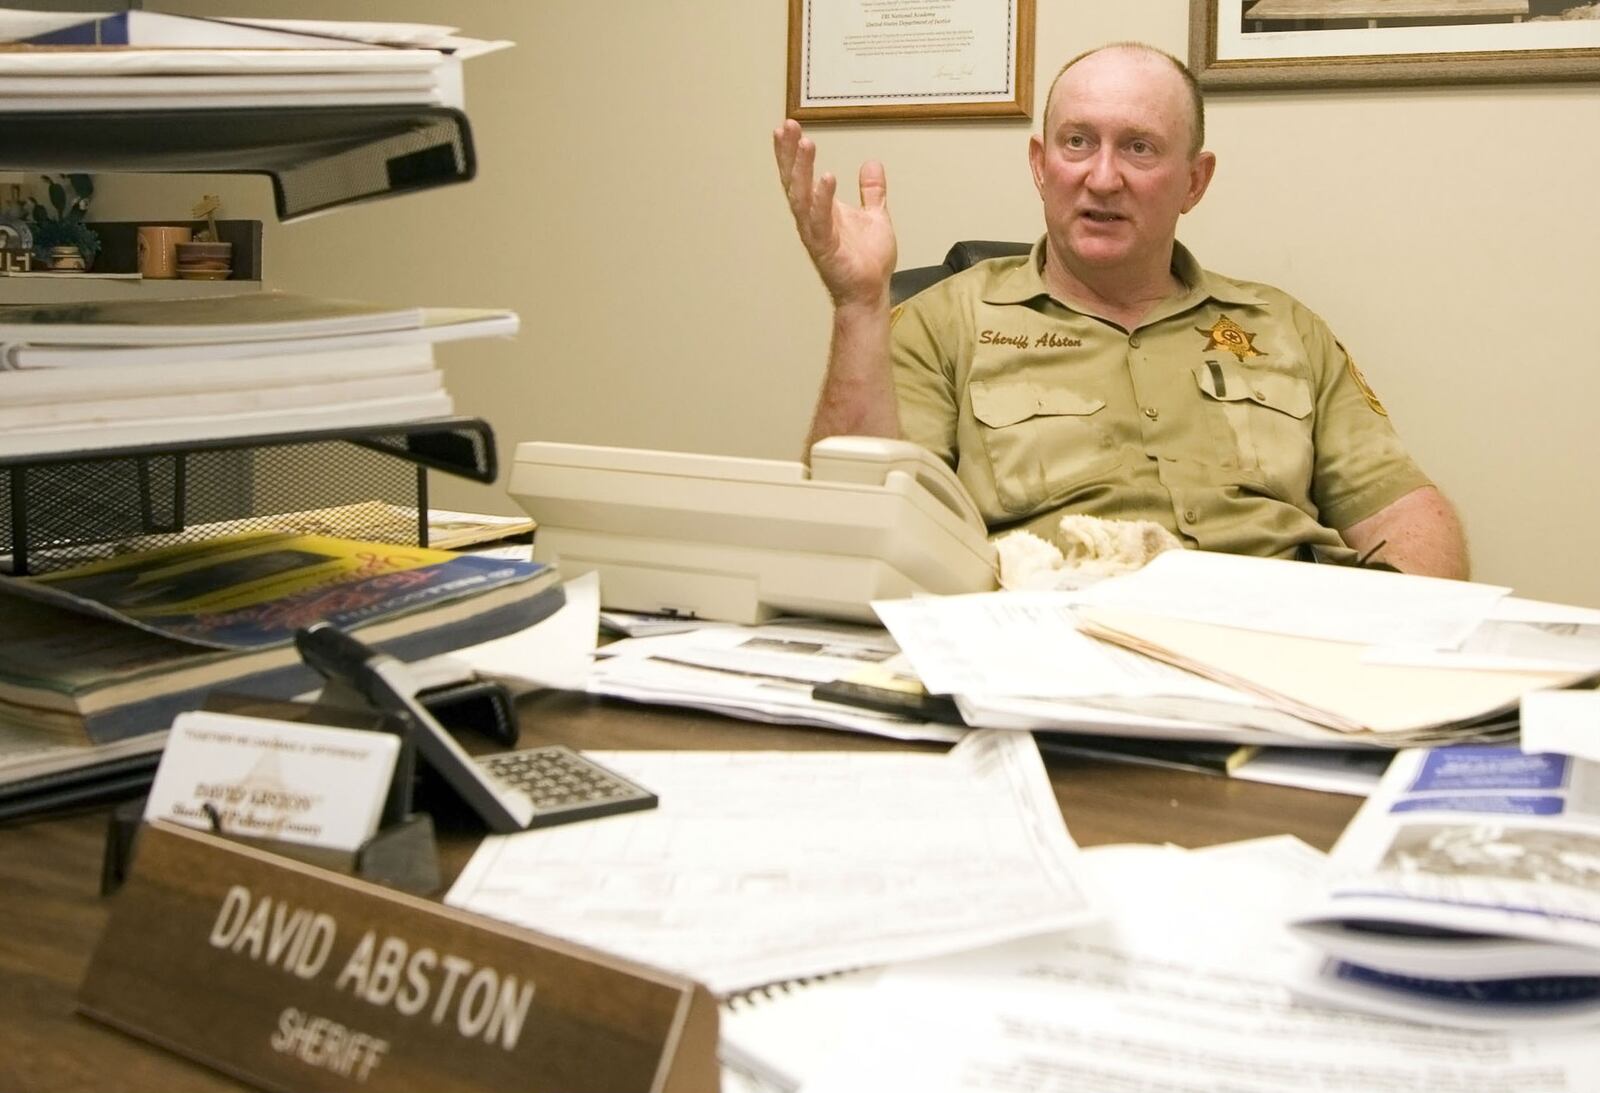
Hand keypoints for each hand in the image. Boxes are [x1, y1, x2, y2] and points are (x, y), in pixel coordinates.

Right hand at [773, 119, 897, 307]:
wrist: (872, 291)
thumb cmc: (868, 260)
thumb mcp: (875, 216)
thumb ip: (872, 191)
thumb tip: (872, 164)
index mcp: (821, 209)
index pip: (801, 175)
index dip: (793, 152)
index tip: (789, 126)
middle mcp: (812, 219)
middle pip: (794, 181)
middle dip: (789, 154)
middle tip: (787, 126)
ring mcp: (816, 233)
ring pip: (802, 197)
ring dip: (802, 170)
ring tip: (805, 143)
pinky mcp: (826, 248)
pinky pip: (820, 220)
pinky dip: (822, 198)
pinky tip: (826, 177)